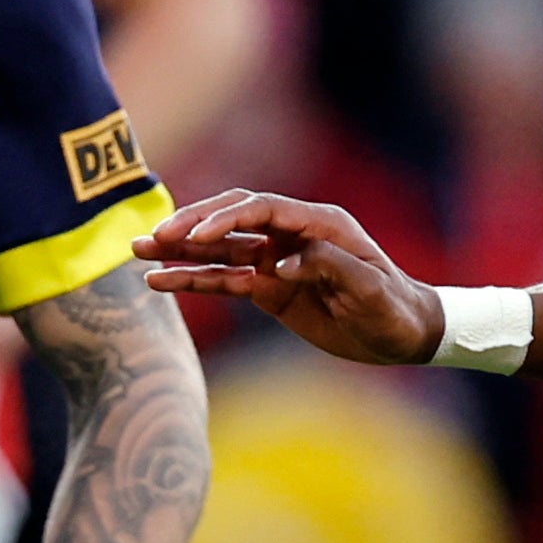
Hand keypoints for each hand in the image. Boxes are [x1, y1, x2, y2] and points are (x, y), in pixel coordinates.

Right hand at [142, 189, 439, 363]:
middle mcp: (292, 235)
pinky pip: (225, 280)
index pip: (262, 210)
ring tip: (137, 250)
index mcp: (319, 224)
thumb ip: (330, 268)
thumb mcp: (371, 289)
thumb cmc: (394, 307)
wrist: (405, 333)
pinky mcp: (269, 288)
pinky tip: (159, 280)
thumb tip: (281, 264)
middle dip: (192, 225)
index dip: (227, 218)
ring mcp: (277, 260)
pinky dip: (193, 279)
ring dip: (180, 249)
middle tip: (155, 234)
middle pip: (232, 219)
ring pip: (219, 249)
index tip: (196, 235)